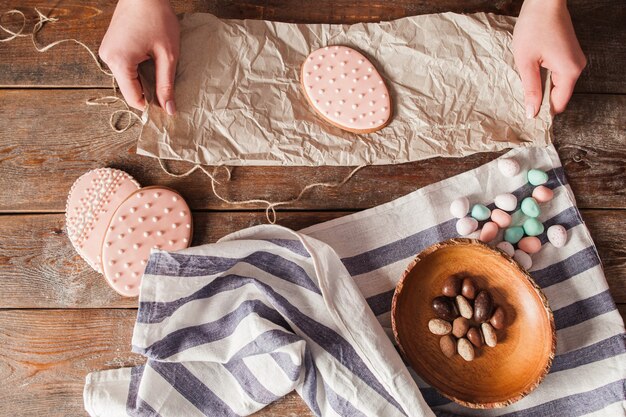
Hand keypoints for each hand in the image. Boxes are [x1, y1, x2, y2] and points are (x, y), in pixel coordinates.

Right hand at [99, 0, 179, 113]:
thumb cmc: (157, 18)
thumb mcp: (167, 54)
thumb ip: (166, 84)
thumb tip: (169, 110)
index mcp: (119, 62)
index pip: (133, 98)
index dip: (151, 105)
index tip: (167, 104)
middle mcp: (108, 59)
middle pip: (130, 89)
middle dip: (148, 91)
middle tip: (166, 82)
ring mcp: (106, 52)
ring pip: (128, 79)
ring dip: (144, 79)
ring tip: (158, 65)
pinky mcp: (110, 47)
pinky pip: (125, 67)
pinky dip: (138, 69)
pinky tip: (150, 58)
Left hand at [513, 0, 585, 116]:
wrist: (545, 1)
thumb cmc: (534, 27)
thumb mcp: (526, 61)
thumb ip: (530, 89)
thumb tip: (532, 113)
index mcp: (569, 72)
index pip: (559, 104)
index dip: (543, 111)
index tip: (526, 114)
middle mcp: (577, 67)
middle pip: (558, 94)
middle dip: (541, 97)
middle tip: (521, 93)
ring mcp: (575, 59)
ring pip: (557, 83)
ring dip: (541, 84)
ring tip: (526, 76)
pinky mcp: (569, 53)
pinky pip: (557, 72)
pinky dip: (544, 74)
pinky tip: (532, 68)